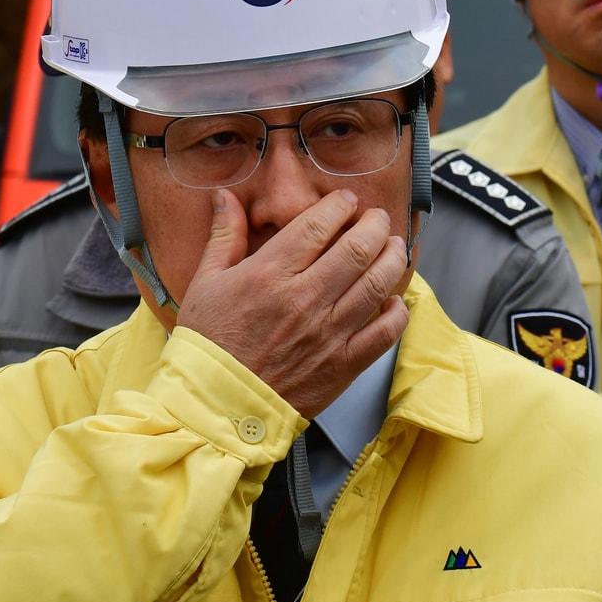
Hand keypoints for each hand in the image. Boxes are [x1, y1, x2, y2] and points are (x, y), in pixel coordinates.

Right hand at [177, 188, 409, 417]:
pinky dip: (397, 312)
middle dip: (374, 224)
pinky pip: (385, 333)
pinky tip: (394, 300)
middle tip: (377, 218)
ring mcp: (328, 333)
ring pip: (377, 283)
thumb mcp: (205, 283)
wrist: (215, 405)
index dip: (339, 206)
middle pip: (358, 248)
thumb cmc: (208, 344)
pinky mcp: (343, 365)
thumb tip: (225, 196)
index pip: (318, 226)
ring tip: (393, 246)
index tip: (346, 200)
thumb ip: (223, 236)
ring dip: (392, 258)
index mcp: (270, 275)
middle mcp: (304, 299)